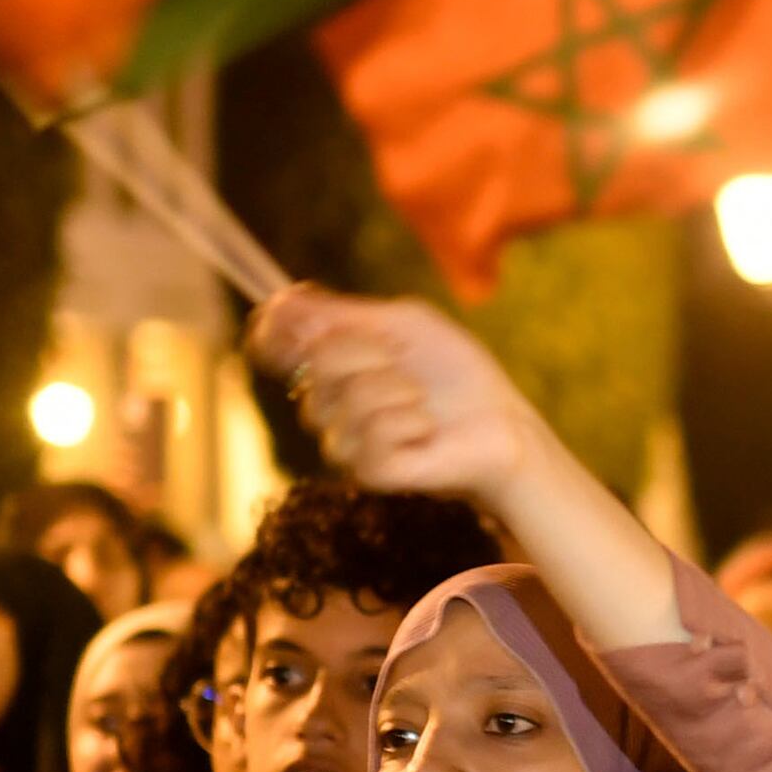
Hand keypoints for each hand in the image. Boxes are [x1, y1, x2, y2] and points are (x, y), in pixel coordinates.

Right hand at [249, 290, 543, 505]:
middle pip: (314, 361)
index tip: (282, 315)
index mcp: (331, 361)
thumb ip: (344, 313)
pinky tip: (426, 431)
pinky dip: (407, 423)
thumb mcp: (404, 325)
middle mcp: (327, 402)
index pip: (275, 344)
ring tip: (422, 400)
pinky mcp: (368, 471)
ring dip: (395, 389)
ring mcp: (344, 439)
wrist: (500, 424)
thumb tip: (281, 299)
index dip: (271, 328)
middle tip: (403, 361)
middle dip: (365, 350)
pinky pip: (367, 436)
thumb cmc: (455, 372)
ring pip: (342, 399)